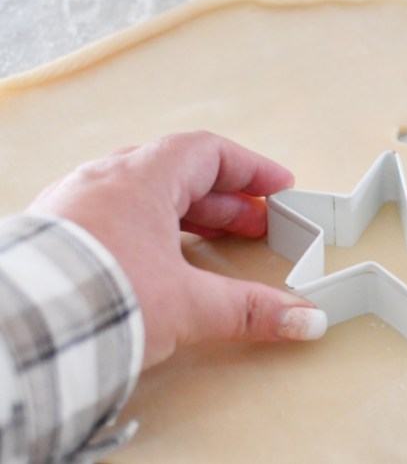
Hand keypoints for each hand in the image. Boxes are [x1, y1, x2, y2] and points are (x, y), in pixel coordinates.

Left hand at [29, 131, 326, 368]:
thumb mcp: (189, 304)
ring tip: (214, 245)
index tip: (278, 186)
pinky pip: (113, 218)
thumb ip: (251, 310)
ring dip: (187, 217)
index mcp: (140, 180)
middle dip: (226, 201)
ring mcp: (73, 207)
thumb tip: (301, 319)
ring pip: (143, 196)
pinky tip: (158, 261)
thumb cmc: (96, 297)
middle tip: (257, 225)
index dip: (250, 168)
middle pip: (178, 175)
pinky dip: (148, 232)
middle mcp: (104, 183)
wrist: (21, 331)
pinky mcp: (54, 238)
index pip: (206, 152)